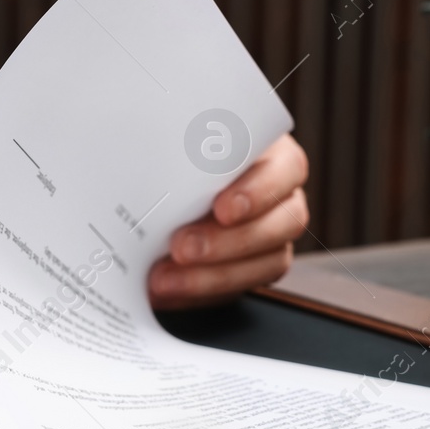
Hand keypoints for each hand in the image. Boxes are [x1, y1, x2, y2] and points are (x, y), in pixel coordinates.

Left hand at [149, 132, 309, 309]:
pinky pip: (238, 290)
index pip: (287, 168)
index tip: (222, 209)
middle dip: (230, 243)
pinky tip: (166, 290)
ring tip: (164, 279)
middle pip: (282, 224)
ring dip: (214, 276)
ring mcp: (270, 235)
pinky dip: (200, 294)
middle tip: (181, 248)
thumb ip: (172, 141)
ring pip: (267, 263)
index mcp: (270, 151)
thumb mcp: (173, 135)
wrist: (154, 178)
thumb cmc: (169, 149)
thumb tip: (142, 143)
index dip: (259, 192)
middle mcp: (280, 196)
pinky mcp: (249, 268)